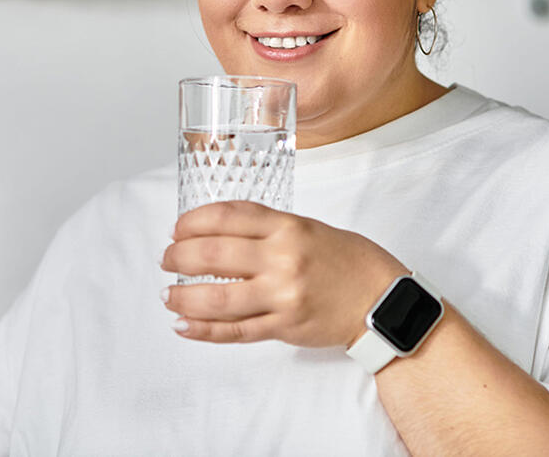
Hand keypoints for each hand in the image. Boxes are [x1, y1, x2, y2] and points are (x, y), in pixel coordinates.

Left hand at [160, 200, 405, 346]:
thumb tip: (216, 229)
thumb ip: (265, 226)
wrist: (382, 298)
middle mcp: (282, 259)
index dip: (192, 222)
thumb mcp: (307, 226)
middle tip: (166, 259)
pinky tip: (183, 325)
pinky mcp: (284, 328)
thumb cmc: (346, 259)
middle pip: (213, 255)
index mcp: (287, 227)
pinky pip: (236, 332)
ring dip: (183, 297)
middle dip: (179, 257)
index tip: (177, 228)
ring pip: (218, 299)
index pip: (225, 217)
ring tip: (168, 295)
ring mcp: (282, 296)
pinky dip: (204, 330)